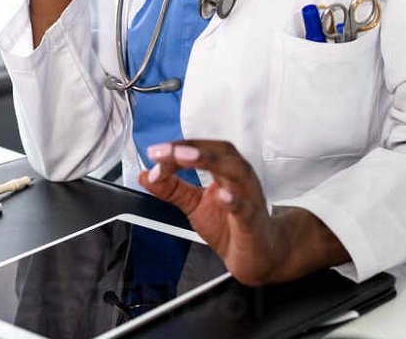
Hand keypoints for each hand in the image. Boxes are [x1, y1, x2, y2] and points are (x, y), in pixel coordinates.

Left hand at [139, 140, 337, 285]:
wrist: (259, 256)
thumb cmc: (231, 226)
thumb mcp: (195, 206)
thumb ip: (172, 189)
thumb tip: (145, 175)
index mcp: (225, 171)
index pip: (202, 150)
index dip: (178, 148)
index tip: (155, 154)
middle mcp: (239, 179)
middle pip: (221, 152)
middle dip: (192, 148)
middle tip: (166, 150)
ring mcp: (249, 198)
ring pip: (236, 172)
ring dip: (210, 161)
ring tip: (185, 158)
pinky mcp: (253, 222)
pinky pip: (245, 208)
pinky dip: (233, 199)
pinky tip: (220, 195)